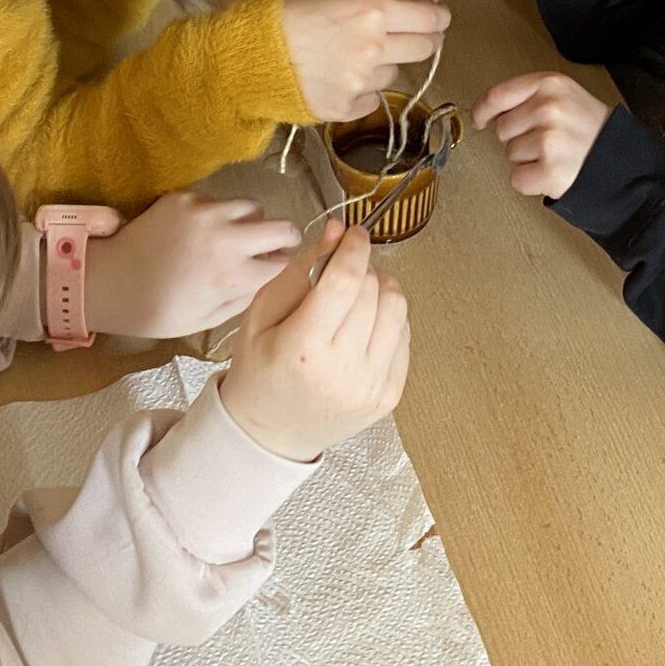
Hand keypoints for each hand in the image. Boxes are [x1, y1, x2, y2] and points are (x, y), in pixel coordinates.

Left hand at [84, 193, 301, 338]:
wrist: (108, 282)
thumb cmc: (156, 310)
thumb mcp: (206, 319)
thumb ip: (246, 298)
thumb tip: (272, 277)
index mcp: (233, 276)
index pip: (285, 262)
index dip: (286, 265)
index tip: (280, 266)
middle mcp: (226, 240)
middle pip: (282, 227)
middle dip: (282, 238)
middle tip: (273, 245)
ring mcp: (206, 213)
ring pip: (253, 206)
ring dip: (251, 221)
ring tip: (233, 235)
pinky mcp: (186, 197)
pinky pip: (219, 199)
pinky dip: (218, 212)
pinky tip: (198, 230)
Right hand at [219, 223, 411, 461]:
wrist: (269, 433)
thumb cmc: (259, 372)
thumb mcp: (260, 313)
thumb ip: (301, 268)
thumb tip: (337, 232)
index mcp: (304, 348)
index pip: (346, 281)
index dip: (354, 248)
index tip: (355, 234)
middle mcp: (343, 370)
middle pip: (373, 291)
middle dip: (363, 268)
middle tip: (345, 270)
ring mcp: (371, 386)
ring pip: (398, 310)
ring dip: (382, 289)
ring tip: (359, 292)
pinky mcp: (389, 396)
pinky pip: (405, 338)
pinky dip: (389, 320)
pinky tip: (365, 324)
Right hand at [279, 0, 450, 120]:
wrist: (249, 54)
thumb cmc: (290, 13)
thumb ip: (381, 0)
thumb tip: (420, 8)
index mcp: (373, 11)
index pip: (431, 19)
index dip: (438, 17)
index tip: (437, 18)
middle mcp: (374, 47)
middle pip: (425, 48)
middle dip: (422, 40)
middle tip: (406, 36)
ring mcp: (361, 82)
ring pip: (395, 74)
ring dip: (383, 65)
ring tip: (349, 56)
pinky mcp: (347, 108)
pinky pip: (372, 99)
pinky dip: (362, 90)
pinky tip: (337, 77)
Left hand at [472, 71, 610, 199]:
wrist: (625, 163)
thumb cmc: (594, 131)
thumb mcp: (566, 96)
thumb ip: (531, 96)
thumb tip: (490, 110)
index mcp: (551, 85)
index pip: (498, 95)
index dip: (483, 110)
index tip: (480, 118)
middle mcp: (549, 108)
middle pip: (502, 129)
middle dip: (519, 138)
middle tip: (548, 141)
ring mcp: (550, 140)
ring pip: (510, 154)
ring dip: (527, 161)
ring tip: (555, 156)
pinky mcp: (551, 170)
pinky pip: (518, 179)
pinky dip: (532, 182)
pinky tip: (553, 172)